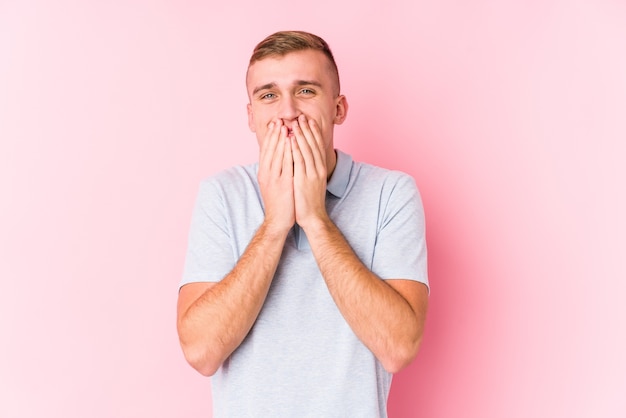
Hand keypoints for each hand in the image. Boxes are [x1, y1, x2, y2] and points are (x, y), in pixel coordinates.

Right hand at [257, 119, 294, 232]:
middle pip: (270, 150)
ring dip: (280, 139)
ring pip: (276, 154)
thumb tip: (278, 157)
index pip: (266, 150)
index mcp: (263, 172)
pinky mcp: (283, 184)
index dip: (270, 136)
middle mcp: (266, 173)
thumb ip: (274, 170)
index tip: (274, 124)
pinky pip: (286, 164)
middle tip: (278, 120)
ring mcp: (274, 178)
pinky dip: (288, 152)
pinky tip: (291, 142)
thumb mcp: (272, 183)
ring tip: (285, 126)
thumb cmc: (278, 202)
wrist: (278, 220)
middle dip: (274, 134)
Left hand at [291, 115, 328, 229]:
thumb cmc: (310, 200)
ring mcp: (312, 173)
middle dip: (307, 129)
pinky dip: (295, 149)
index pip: (317, 145)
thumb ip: (311, 169)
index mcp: (320, 168)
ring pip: (306, 150)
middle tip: (302, 116)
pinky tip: (291, 139)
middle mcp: (318, 168)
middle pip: (313, 144)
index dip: (313, 132)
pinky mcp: (304, 179)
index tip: (309, 120)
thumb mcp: (314, 181)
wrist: (313, 216)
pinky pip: (299, 161)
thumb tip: (307, 158)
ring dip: (300, 135)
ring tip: (295, 123)